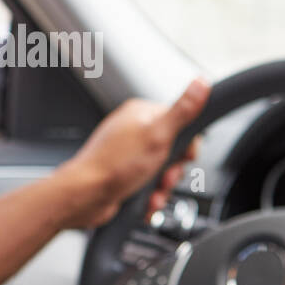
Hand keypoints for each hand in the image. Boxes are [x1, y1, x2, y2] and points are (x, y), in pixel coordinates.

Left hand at [58, 77, 211, 228]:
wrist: (83, 196)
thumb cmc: (113, 166)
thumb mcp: (157, 136)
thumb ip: (182, 111)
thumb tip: (200, 83)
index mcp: (141, 114)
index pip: (180, 122)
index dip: (187, 145)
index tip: (185, 157)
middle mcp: (133, 131)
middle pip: (173, 150)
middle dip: (173, 171)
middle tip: (165, 177)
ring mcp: (128, 154)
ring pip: (162, 171)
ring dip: (162, 187)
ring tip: (153, 193)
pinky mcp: (124, 174)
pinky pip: (148, 184)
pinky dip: (150, 196)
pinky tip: (146, 201)